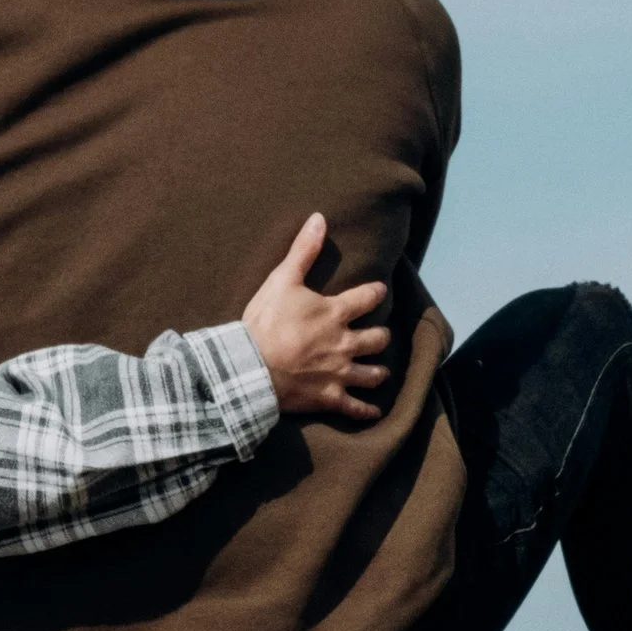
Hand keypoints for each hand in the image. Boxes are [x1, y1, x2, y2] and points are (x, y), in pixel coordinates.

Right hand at [243, 214, 391, 420]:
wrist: (250, 368)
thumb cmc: (265, 322)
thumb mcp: (281, 280)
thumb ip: (303, 251)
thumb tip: (319, 219)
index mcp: (335, 313)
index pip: (367, 298)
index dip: (375, 292)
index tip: (380, 291)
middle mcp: (345, 343)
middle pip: (377, 339)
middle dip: (380, 336)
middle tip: (380, 335)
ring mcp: (340, 373)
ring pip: (372, 374)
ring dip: (378, 372)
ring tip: (381, 372)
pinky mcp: (329, 398)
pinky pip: (355, 408)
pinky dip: (366, 410)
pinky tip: (374, 411)